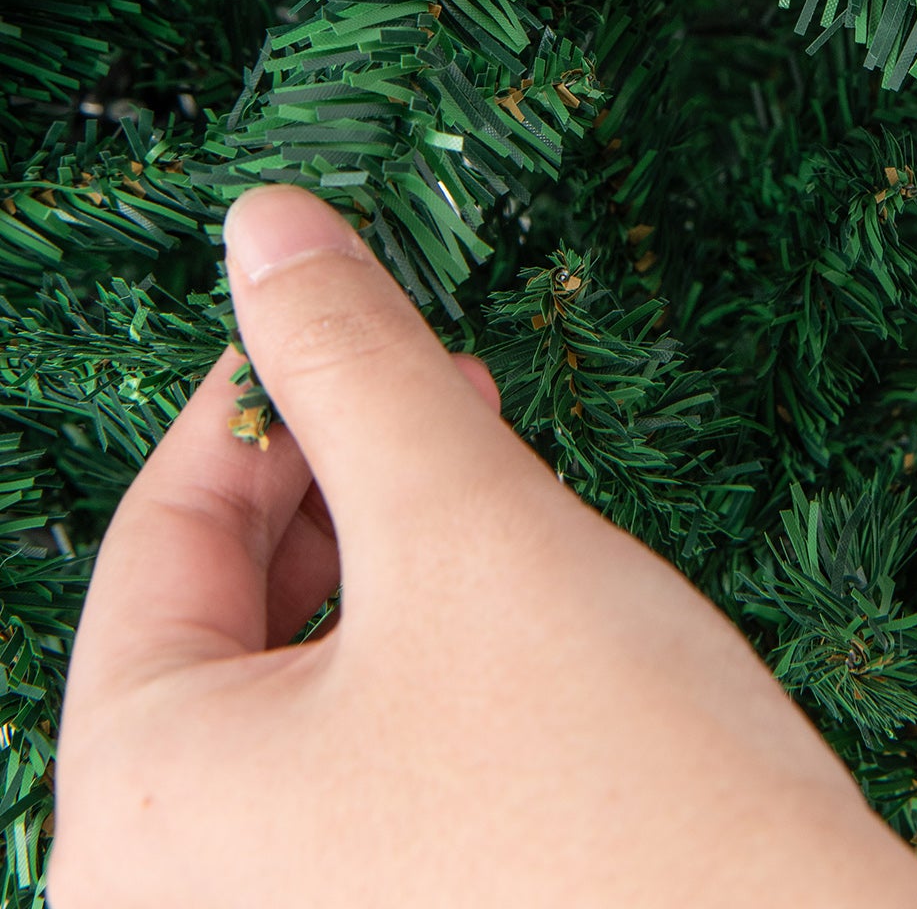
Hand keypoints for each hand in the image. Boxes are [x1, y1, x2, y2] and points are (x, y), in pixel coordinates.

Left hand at [50, 186, 916, 908]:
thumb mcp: (467, 527)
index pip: (157, 539)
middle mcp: (175, 897)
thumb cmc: (623, 776)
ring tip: (483, 496)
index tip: (340, 317)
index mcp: (143, 810)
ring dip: (381, 565)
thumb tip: (266, 223)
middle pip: (219, 619)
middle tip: (440, 397)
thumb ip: (353, 362)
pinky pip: (351, 765)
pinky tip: (503, 618)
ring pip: (295, 686)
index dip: (257, 401)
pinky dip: (410, 662)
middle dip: (331, 484)